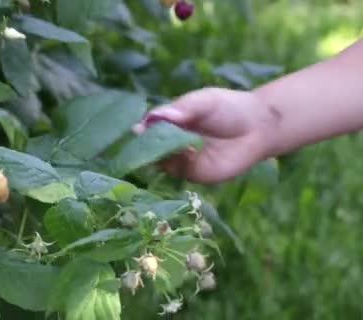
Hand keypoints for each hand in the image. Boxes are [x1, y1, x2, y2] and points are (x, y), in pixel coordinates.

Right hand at [137, 88, 280, 182]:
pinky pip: (176, 171)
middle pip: (147, 147)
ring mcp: (179, 159)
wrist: (258, 127)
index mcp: (168, 121)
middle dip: (144, 146)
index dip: (141, 130)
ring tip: (163, 145)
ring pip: (159, 160)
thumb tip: (153, 117)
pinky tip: (185, 152)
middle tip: (144, 142)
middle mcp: (168, 141)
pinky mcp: (192, 173)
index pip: (146, 127)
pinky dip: (176, 164)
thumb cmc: (228, 108)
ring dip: (159, 155)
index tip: (137, 130)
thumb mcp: (203, 101)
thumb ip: (181, 108)